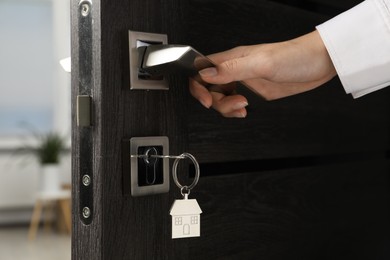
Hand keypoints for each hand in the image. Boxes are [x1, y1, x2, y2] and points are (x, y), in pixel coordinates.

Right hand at [189, 30, 336, 117]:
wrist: (319, 63)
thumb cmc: (295, 57)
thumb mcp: (262, 63)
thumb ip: (232, 69)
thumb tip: (205, 74)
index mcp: (232, 59)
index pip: (201, 70)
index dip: (198, 87)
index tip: (207, 101)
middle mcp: (235, 70)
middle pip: (209, 89)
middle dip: (218, 102)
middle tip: (237, 104)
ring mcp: (244, 81)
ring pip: (222, 98)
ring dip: (227, 108)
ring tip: (244, 107)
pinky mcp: (254, 92)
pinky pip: (235, 104)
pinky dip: (235, 111)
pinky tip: (245, 111)